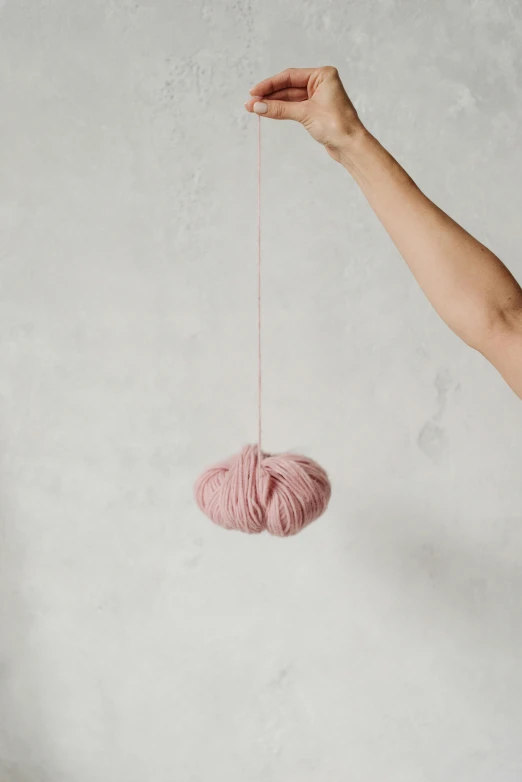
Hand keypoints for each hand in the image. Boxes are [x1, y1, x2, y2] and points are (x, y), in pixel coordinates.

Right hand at [245, 66, 365, 162]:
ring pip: (290, 98)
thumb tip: (257, 105)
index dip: (270, 84)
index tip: (253, 91)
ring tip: (254, 108)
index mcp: (322, 75)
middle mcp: (320, 83)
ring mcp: (318, 97)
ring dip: (273, 103)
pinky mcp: (315, 111)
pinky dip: (281, 110)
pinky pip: (294, 107)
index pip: (290, 76)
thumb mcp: (305, 113)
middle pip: (288, 86)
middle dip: (269, 95)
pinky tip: (267, 111)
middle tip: (251, 103)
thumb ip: (280, 108)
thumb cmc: (336, 126)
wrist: (351, 146)